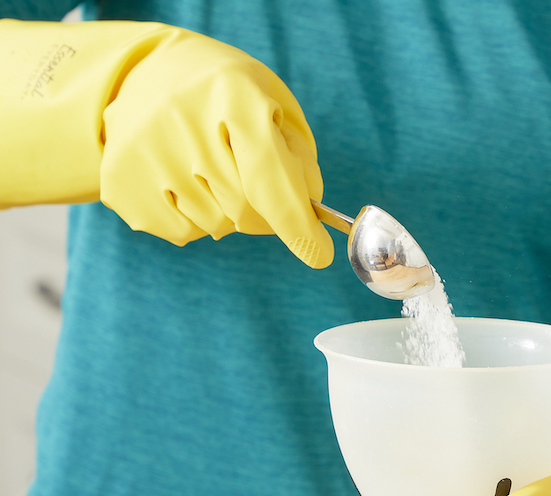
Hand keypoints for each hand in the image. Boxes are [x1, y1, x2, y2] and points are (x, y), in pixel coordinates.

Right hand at [0, 21, 332, 266]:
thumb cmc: (226, 98)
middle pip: (244, 209)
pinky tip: (184, 181)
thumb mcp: (274, 107)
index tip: (318, 254)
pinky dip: (196, 219)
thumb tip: (305, 215)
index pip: (270, 177)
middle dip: (266, 215)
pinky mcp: (119, 179)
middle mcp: (182, 118)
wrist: (143, 73)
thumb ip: (298, 162)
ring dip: (228, 214)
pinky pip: (182, 231)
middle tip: (261, 192)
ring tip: (211, 171)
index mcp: (231, 93)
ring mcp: (144, 149)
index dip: (298, 225)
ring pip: (214, 225)